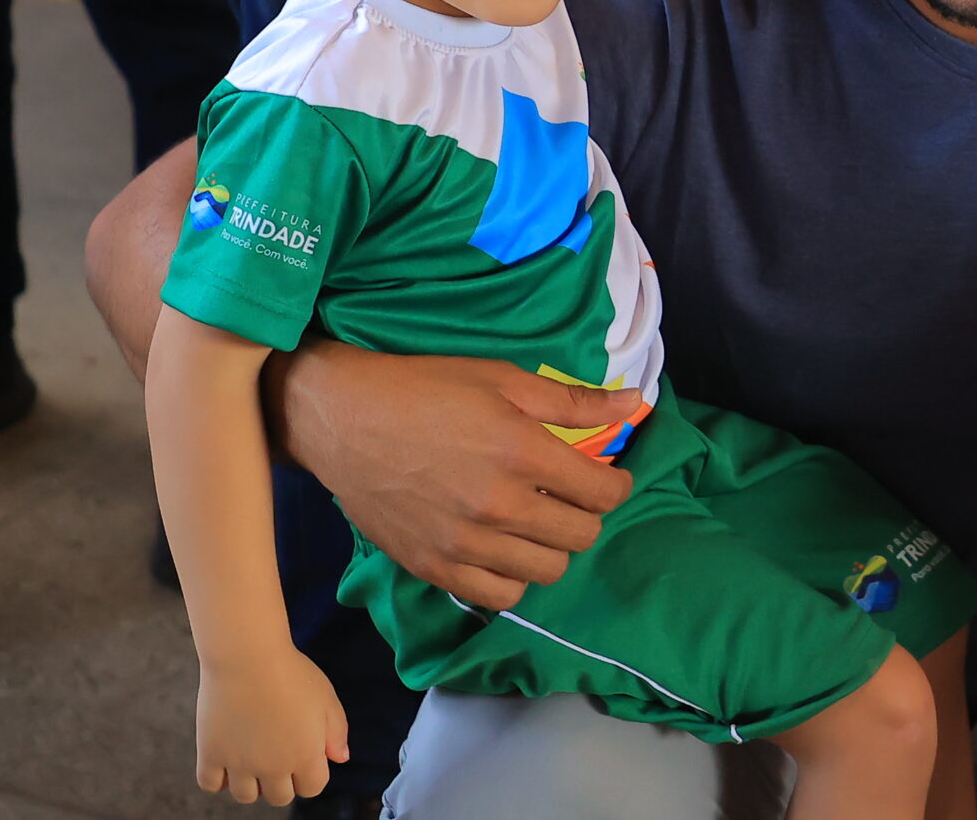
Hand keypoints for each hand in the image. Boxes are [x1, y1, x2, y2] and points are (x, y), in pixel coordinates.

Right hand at [193, 644, 348, 804]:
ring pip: (245, 796)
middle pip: (279, 797)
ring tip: (251, 753)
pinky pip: (211, 785)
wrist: (248, 656)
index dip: (310, 773)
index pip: (312, 788)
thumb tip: (340, 759)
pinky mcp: (211, 754)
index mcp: (306, 755)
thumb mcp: (326, 697)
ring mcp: (240, 764)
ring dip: (251, 782)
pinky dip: (218, 777)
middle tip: (276, 751)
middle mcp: (273, 767)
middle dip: (282, 780)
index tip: (303, 752)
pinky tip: (227, 756)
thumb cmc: (291, 672)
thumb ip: (337, 732)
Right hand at [275, 344, 637, 609]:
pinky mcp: (432, 568)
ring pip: (546, 571)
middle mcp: (499, 506)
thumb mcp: (504, 380)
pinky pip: (498, 596)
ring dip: (551, 546)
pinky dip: (512, 577)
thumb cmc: (426, 388)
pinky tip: (503, 549)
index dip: (616, 484)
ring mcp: (463, 544)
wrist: (341, 418)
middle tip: (569, 496)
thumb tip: (635, 404)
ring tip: (535, 522)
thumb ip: (574, 402)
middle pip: (581, 537)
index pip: (603, 493)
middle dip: (586, 514)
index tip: (606, 476)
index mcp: (523, 453)